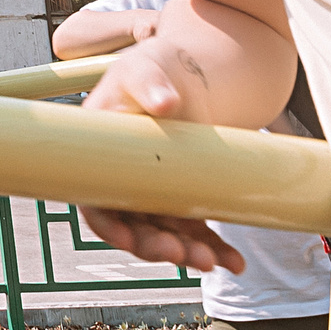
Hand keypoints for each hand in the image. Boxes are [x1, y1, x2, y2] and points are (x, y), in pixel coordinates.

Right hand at [72, 47, 241, 272]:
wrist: (190, 75)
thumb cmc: (156, 68)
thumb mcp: (144, 68)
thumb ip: (149, 82)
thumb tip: (165, 101)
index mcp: (102, 156)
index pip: (95, 202)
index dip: (108, 227)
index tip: (128, 240)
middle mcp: (125, 182)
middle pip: (133, 227)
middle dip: (154, 246)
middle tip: (179, 253)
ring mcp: (156, 193)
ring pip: (167, 236)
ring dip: (188, 253)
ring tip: (214, 261)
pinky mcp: (185, 198)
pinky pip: (197, 232)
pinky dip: (215, 249)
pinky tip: (234, 261)